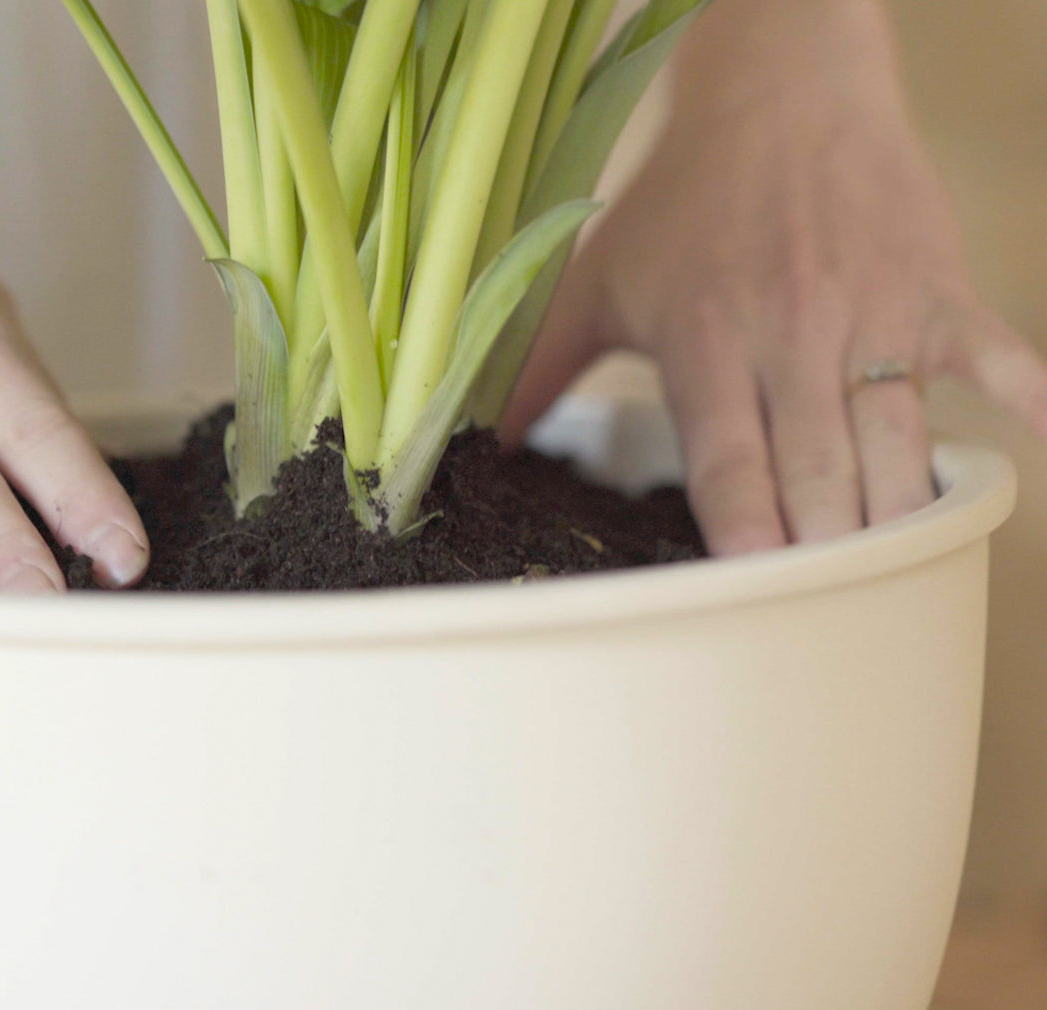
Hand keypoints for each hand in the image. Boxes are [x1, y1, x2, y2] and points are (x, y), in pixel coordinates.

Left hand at [501, 1, 1046, 555]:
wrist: (780, 93)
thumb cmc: (682, 201)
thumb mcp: (597, 280)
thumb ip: (538, 369)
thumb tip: (477, 446)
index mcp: (705, 339)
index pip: (728, 458)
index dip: (745, 531)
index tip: (755, 592)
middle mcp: (791, 334)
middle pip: (818, 470)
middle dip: (824, 548)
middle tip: (823, 617)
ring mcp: (872, 316)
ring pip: (897, 442)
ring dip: (899, 514)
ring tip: (892, 579)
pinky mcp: (935, 291)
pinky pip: (995, 354)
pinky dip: (1024, 397)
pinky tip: (1039, 436)